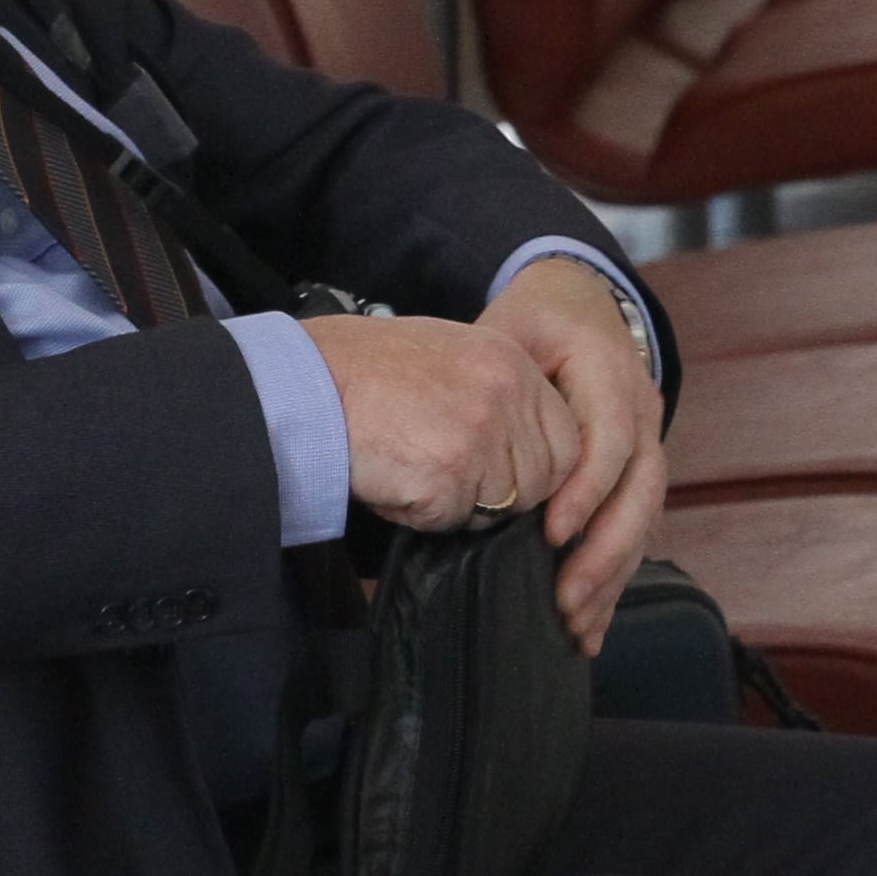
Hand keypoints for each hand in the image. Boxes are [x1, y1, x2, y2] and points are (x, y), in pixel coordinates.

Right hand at [299, 315, 578, 536]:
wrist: (309, 380)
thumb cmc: (366, 371)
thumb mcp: (450, 356)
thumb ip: (498, 394)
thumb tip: (524, 449)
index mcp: (512, 363)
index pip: (567, 441)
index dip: (537, 470)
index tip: (498, 474)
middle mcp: (507, 395)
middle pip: (541, 480)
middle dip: (501, 494)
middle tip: (446, 474)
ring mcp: (481, 435)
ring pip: (500, 506)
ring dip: (459, 505)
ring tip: (412, 470)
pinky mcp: (449, 474)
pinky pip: (453, 520)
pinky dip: (421, 513)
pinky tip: (393, 480)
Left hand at [477, 259, 668, 652]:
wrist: (579, 300)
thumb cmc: (534, 319)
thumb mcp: (510, 330)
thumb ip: (496, 380)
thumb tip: (466, 446)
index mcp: (611, 372)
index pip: (612, 438)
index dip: (587, 490)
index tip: (553, 535)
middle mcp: (642, 411)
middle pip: (641, 490)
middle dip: (606, 551)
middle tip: (566, 599)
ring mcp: (648, 442)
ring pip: (644, 518)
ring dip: (613, 576)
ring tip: (577, 625)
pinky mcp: (638, 472)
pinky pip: (636, 527)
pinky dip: (615, 575)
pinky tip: (592, 620)